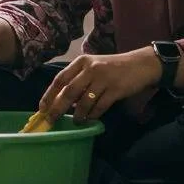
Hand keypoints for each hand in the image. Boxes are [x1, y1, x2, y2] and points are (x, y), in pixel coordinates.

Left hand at [36, 49, 159, 124]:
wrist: (141, 64)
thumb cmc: (113, 67)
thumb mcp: (93, 67)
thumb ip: (78, 80)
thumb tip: (62, 101)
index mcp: (81, 62)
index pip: (60, 79)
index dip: (49, 95)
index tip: (42, 108)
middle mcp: (90, 69)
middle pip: (68, 92)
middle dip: (58, 108)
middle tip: (51, 120)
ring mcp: (103, 79)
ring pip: (84, 101)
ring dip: (78, 114)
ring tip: (76, 121)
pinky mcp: (116, 89)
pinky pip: (99, 106)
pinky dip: (93, 115)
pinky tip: (91, 118)